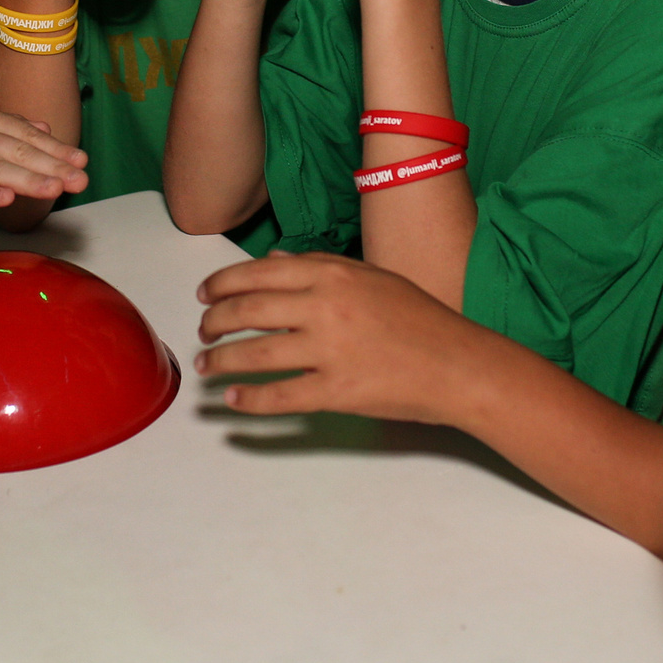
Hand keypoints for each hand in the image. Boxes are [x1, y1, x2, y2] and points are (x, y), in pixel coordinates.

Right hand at [0, 103, 87, 210]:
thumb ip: (4, 127)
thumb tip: (44, 129)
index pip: (24, 134)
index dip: (55, 150)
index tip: (81, 163)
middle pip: (14, 150)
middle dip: (51, 165)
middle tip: (79, 180)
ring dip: (26, 177)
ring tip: (53, 189)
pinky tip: (4, 198)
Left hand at [194, 252, 488, 423]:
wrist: (459, 364)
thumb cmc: (421, 318)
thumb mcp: (372, 276)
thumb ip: (321, 266)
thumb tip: (272, 261)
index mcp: (333, 273)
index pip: (258, 273)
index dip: (221, 284)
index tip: (204, 295)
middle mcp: (326, 306)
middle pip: (248, 311)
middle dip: (214, 323)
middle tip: (203, 333)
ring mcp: (330, 350)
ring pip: (255, 354)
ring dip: (222, 362)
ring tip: (207, 367)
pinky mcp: (337, 391)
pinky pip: (280, 395)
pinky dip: (250, 399)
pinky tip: (234, 400)